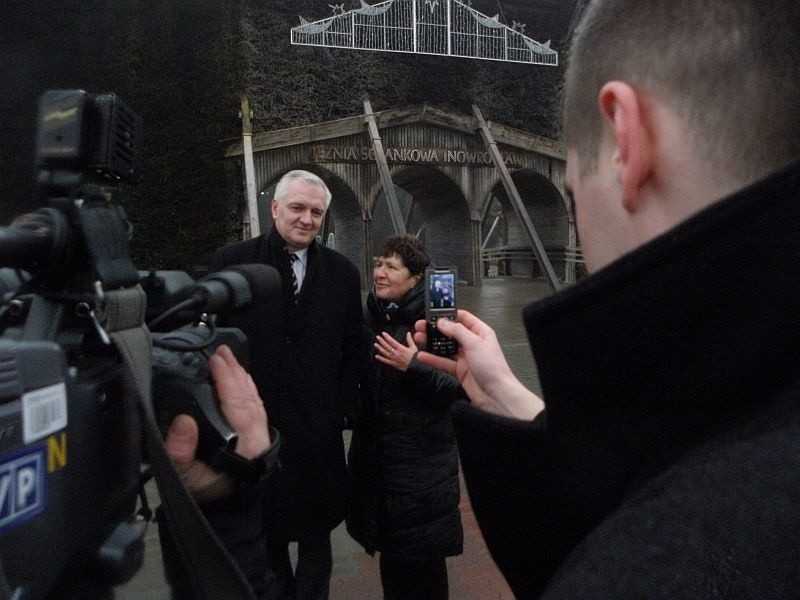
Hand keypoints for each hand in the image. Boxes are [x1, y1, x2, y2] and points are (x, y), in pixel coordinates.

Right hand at [165, 344, 270, 501]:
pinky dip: (246, 388)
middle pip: (248, 397)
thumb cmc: (203, 493)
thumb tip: (183, 421)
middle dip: (235, 372)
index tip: (216, 361)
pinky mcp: (258, 435)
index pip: (238, 404)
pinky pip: (254, 405)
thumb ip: (180, 452)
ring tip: (229, 358)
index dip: (227, 380)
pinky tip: (239, 378)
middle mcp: (258, 437)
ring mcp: (260, 435)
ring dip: (241, 376)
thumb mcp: (185, 478)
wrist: (221, 510)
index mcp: (246, 446)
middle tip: (221, 351)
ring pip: (253, 399)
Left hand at [374, 331, 417, 371]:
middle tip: (378, 337)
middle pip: (387, 346)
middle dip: (382, 341)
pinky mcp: (394, 364)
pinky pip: (386, 361)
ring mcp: (394, 359)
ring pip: (385, 353)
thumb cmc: (415, 358)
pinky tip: (377, 356)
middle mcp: (396, 353)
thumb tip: (408, 333)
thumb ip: (410, 340)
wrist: (416, 367)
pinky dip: (381, 358)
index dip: (387, 337)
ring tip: (375, 344)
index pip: (392, 341)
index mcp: (401, 348)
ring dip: (380, 348)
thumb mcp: (414, 347)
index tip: (383, 334)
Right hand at [413, 310, 544, 419]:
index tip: (433, 313)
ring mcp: (465, 357)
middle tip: (420, 326)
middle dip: (436, 329)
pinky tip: (422, 355)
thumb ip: (457, 331)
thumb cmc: (491, 366)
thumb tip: (442, 321)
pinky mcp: (459, 370)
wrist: (496, 395)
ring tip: (418, 338)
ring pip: (445, 347)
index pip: (463, 318)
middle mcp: (472, 343)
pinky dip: (433, 358)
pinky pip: (443, 361)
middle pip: (451, 332)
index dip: (448, 314)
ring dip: (432, 343)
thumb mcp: (474, 343)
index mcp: (480, 332)